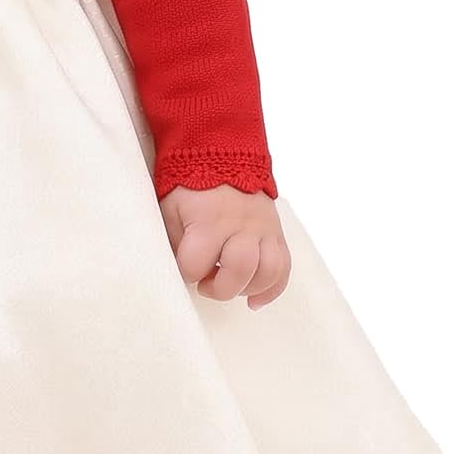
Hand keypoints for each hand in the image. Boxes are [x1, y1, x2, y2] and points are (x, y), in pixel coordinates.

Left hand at [160, 185, 290, 308]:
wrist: (219, 152)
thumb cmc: (189, 185)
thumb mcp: (169, 208)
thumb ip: (174, 240)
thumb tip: (180, 270)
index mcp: (208, 219)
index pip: (195, 264)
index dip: (186, 273)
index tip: (184, 268)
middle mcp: (240, 224)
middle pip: (239, 270)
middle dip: (219, 288)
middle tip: (206, 283)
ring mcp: (262, 227)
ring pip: (268, 271)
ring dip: (247, 288)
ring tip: (230, 287)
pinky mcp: (275, 231)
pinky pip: (284, 266)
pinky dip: (272, 289)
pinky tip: (254, 300)